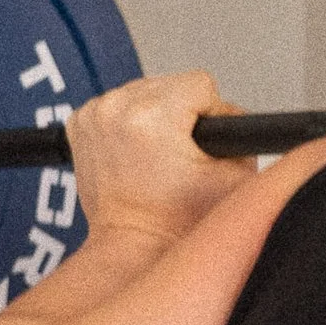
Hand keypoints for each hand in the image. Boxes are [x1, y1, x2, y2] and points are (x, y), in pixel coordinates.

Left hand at [66, 71, 251, 247]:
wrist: (135, 242)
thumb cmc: (175, 221)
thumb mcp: (235, 177)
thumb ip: (245, 131)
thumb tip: (234, 113)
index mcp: (151, 118)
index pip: (200, 83)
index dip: (211, 113)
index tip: (200, 142)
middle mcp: (116, 110)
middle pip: (170, 82)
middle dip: (181, 114)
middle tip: (178, 154)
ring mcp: (94, 115)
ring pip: (145, 89)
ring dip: (155, 114)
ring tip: (156, 153)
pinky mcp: (80, 122)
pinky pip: (118, 102)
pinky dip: (130, 120)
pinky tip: (136, 150)